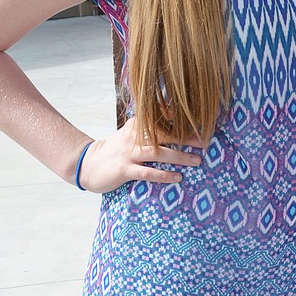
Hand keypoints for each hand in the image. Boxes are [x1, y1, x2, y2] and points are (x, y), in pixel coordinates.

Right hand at [75, 117, 202, 192]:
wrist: (89, 163)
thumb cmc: (118, 150)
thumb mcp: (134, 133)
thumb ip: (153, 129)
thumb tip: (180, 124)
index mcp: (139, 123)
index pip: (163, 118)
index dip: (184, 120)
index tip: (203, 122)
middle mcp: (135, 136)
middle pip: (165, 134)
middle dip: (187, 137)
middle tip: (206, 142)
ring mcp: (129, 153)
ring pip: (158, 152)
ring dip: (179, 156)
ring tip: (197, 160)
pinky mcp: (124, 169)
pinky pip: (147, 172)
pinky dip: (163, 174)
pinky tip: (177, 177)